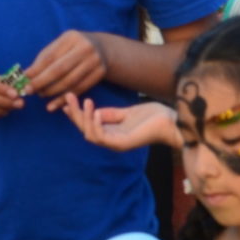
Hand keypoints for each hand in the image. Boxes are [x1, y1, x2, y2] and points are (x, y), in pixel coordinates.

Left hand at [24, 30, 109, 100]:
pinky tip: (52, 105)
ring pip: (69, 82)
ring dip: (51, 91)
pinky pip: (78, 90)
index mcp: (71, 37)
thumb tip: (27, 75)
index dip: (36, 69)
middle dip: (41, 82)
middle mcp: (85, 48)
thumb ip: (44, 58)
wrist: (102, 49)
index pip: (50, 57)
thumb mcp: (61, 46)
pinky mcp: (99, 73)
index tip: (24, 79)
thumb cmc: (73, 49)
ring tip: (40, 95)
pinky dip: (64, 99)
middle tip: (28, 91)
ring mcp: (94, 61)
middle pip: (59, 70)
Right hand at [53, 96, 180, 152]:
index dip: (76, 113)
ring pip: (90, 135)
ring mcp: (117, 144)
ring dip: (84, 118)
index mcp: (113, 134)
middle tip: (68, 96)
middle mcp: (112, 141)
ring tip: (86, 101)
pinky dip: (95, 124)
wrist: (172, 122)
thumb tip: (93, 111)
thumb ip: (111, 114)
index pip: (87, 125)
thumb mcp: (127, 112)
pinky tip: (96, 111)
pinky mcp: (123, 144)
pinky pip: (102, 137)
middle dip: (75, 114)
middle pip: (85, 130)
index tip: (67, 98)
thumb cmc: (154, 117)